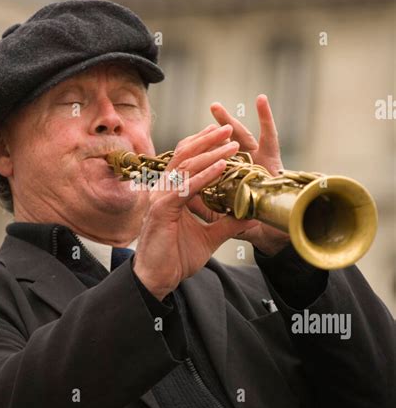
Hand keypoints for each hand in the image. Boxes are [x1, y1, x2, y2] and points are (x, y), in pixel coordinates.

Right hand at [133, 124, 247, 298]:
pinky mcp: (163, 209)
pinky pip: (187, 187)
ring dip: (211, 152)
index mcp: (172, 192)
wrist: (158, 279)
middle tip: (230, 128)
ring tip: (231, 143)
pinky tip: (222, 166)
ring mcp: (161, 198)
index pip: (186, 160)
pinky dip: (206, 175)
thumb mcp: (209, 238)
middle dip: (208, 140)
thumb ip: (227, 224)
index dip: (203, 145)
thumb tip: (249, 215)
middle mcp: (164, 190)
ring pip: (187, 166)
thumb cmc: (176, 257)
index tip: (223, 135)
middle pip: (185, 155)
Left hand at [187, 95, 289, 255]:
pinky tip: (261, 99)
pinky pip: (270, 136)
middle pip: (223, 144)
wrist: (273, 234)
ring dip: (229, 119)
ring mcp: (257, 160)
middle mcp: (243, 165)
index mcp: (228, 177)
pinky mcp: (272, 158)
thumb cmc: (248, 225)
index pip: (211, 158)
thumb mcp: (219, 214)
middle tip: (209, 109)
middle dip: (214, 129)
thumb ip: (203, 204)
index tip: (187, 139)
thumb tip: (180, 193)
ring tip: (217, 105)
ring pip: (241, 135)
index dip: (201, 148)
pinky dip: (266, 117)